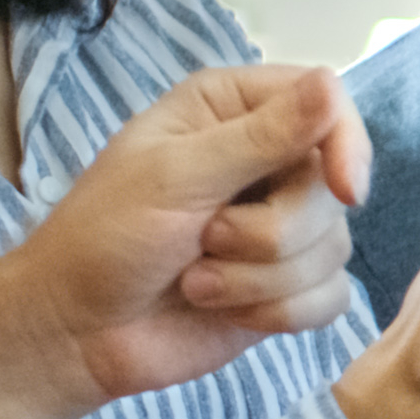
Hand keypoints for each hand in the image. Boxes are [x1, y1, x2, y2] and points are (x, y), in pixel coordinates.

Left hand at [0, 65, 370, 413]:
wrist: (73, 334)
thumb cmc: (102, 238)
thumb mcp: (175, 177)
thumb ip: (261, 136)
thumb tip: (334, 83)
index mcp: (232, 112)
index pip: (328, 105)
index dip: (347, 145)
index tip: (346, 191)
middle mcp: (265, 163)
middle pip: (333, 189)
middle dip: (272, 232)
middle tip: (206, 240)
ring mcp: (279, 229)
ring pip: (334, 249)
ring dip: (260, 278)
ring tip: (198, 281)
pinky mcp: (286, 288)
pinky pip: (331, 298)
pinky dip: (278, 312)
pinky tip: (226, 311)